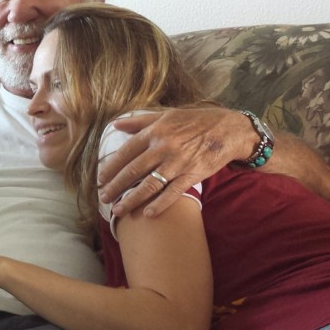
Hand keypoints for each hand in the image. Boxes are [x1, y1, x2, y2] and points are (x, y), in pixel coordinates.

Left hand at [98, 107, 249, 217]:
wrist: (229, 129)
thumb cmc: (196, 121)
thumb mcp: (167, 115)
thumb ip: (140, 121)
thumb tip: (116, 124)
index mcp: (155, 132)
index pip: (126, 152)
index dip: (111, 167)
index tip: (100, 178)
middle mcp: (163, 147)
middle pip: (133, 171)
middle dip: (115, 186)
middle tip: (103, 197)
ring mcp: (178, 163)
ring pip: (149, 185)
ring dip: (131, 200)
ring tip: (118, 210)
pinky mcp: (192, 175)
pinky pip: (172, 193)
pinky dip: (159, 204)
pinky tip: (147, 214)